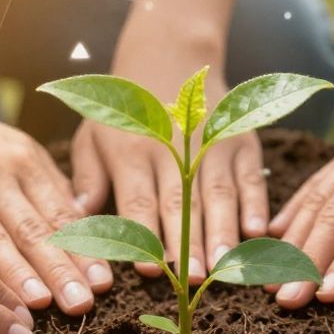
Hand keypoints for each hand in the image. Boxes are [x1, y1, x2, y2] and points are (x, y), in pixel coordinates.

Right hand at [0, 102, 110, 314]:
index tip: (102, 283)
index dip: (80, 250)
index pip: (57, 213)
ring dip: (12, 280)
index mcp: (20, 159)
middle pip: (26, 230)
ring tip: (32, 312)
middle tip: (79, 306)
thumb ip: (52, 189)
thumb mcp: (18, 150)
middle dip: (55, 270)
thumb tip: (92, 231)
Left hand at [72, 64, 268, 280]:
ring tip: (224, 267)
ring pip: (217, 193)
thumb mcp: (94, 134)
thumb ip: (87, 177)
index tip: (148, 268)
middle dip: (188, 242)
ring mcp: (212, 143)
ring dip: (222, 232)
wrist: (170, 56)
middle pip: (181, 202)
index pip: (138, 199)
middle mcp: (173, 148)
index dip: (145, 234)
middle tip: (193, 278)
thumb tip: (78, 216)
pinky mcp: (241, 141)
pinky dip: (255, 204)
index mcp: (132, 151)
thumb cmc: (125, 110)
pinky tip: (255, 232)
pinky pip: (250, 176)